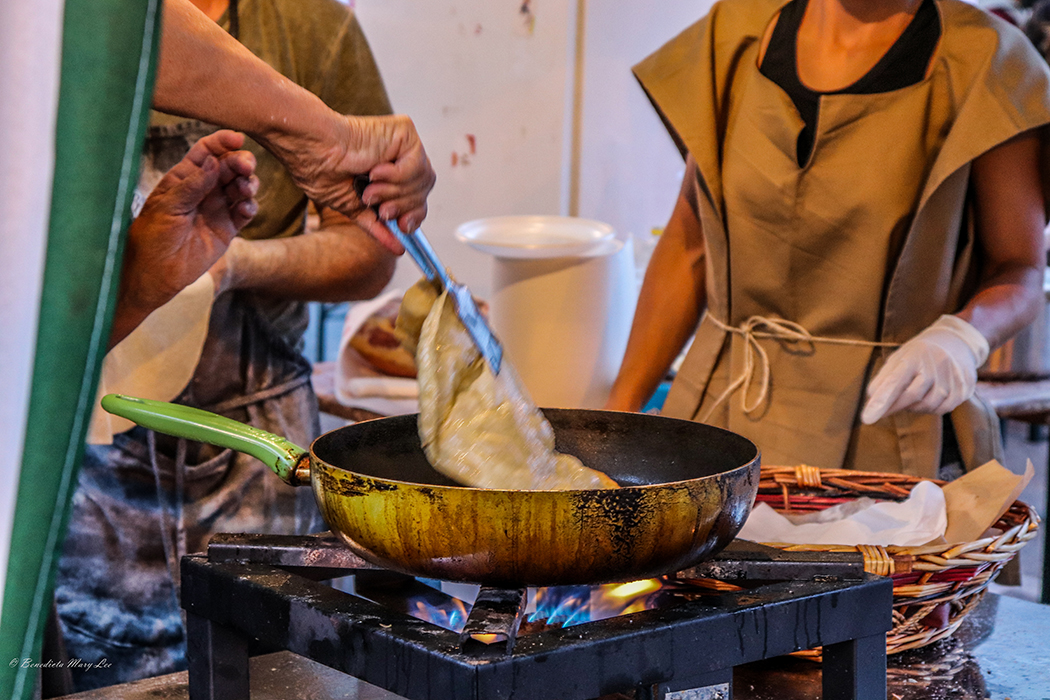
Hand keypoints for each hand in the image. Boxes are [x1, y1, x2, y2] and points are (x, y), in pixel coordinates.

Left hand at [112, 130, 258, 345]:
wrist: (155, 273)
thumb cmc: (152, 237)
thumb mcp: (168, 206)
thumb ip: (193, 184)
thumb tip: (214, 161)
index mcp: (184, 177)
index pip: (206, 151)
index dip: (222, 142)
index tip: (237, 139)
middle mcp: (203, 189)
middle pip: (229, 166)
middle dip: (240, 162)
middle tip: (246, 166)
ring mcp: (216, 208)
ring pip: (241, 186)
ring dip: (248, 183)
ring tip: (245, 190)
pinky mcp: (227, 228)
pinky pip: (245, 211)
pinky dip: (250, 206)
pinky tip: (245, 208)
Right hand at [265, 114, 434, 254]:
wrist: (313, 150)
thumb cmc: (321, 171)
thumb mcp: (354, 207)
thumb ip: (378, 225)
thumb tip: (399, 248)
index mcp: (388, 172)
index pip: (417, 199)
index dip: (413, 216)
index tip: (402, 227)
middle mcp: (399, 156)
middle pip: (422, 193)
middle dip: (402, 207)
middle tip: (381, 208)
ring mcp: (403, 143)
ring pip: (422, 181)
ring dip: (393, 192)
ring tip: (370, 188)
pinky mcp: (405, 131)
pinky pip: (417, 166)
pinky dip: (396, 176)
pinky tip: (375, 171)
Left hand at [861, 315, 989, 424]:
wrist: (956, 342)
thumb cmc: (919, 354)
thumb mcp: (898, 358)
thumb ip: (883, 379)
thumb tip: (871, 400)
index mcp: (913, 356)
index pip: (894, 381)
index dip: (881, 401)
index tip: (867, 418)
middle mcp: (935, 365)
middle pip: (911, 396)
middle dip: (893, 407)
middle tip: (881, 411)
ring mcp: (953, 377)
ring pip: (927, 405)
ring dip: (913, 407)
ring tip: (910, 395)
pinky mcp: (964, 388)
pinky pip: (942, 409)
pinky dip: (930, 408)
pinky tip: (927, 398)